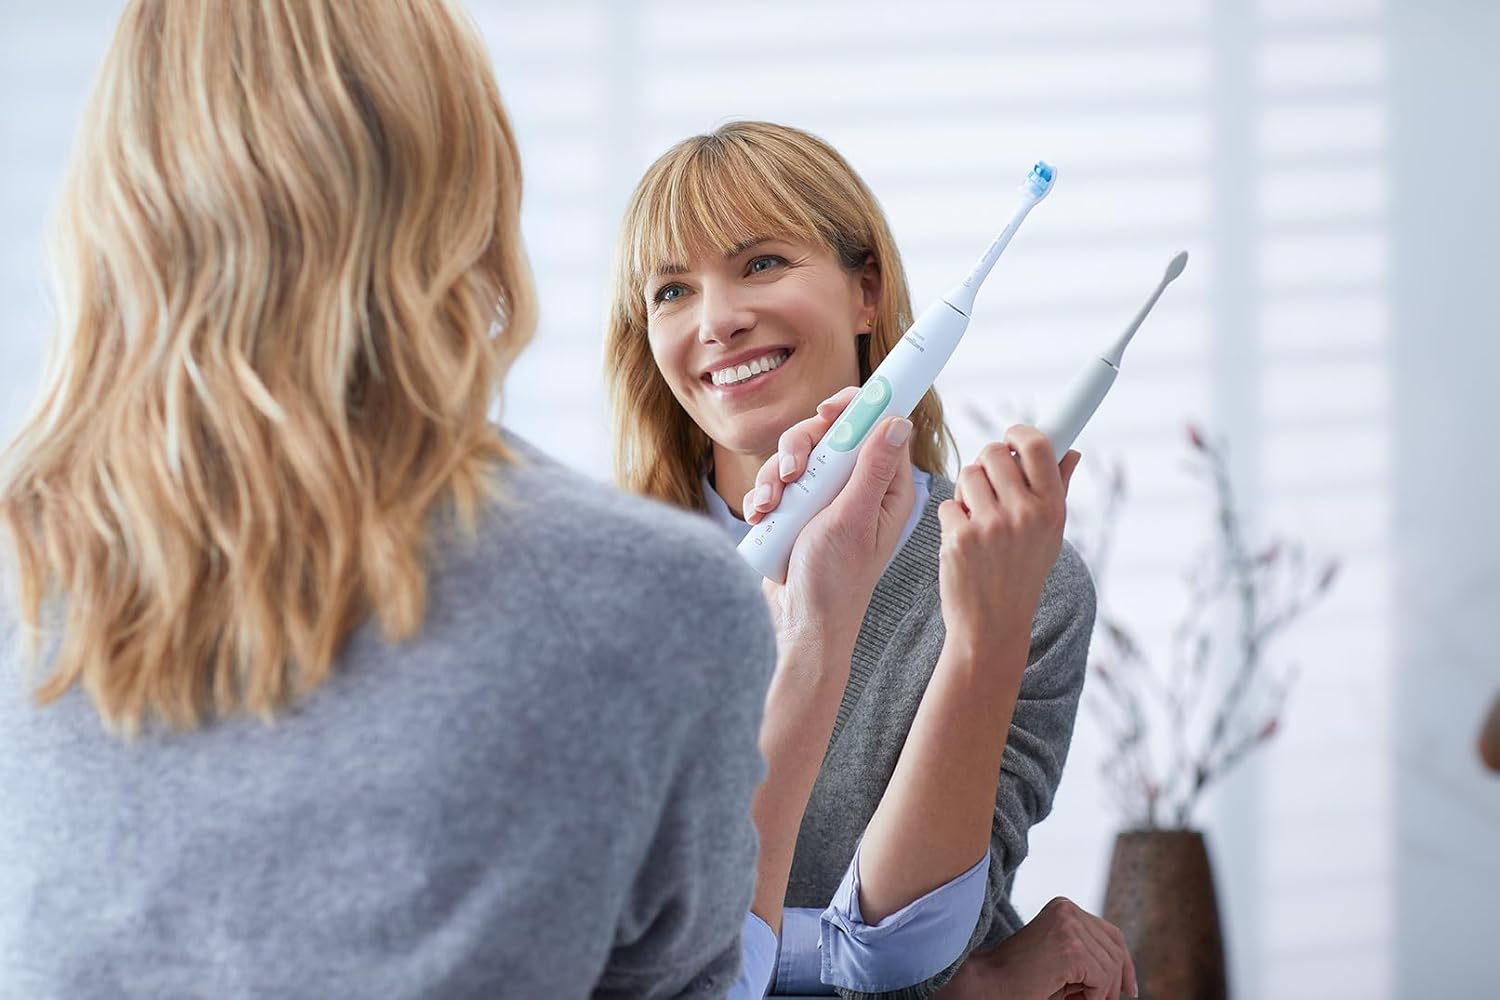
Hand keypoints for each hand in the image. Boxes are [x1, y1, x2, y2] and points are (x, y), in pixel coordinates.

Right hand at [748, 386, 913, 656]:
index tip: (828, 409)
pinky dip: (765, 495)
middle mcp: (857, 486)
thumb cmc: (836, 580)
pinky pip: (777, 481)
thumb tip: (897, 420)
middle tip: (793, 471)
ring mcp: (825, 497)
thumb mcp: (854, 519)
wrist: (798, 622)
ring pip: (796, 455)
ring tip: (771, 506)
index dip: (855, 409)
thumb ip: (872, 469)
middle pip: (829, 433)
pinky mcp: (797, 508)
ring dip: (776, 475)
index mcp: (885, 487)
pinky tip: (761, 516)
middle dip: (802, 447)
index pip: (878, 427)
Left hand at [937, 427, 1079, 662]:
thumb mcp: (1050, 535)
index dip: (1020, 432)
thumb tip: (1070, 451)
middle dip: (986, 463)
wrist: (993, 624)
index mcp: (1052, 509)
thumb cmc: (1022, 574)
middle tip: (988, 485)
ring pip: (967, 474)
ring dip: (967, 491)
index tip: (1011, 435)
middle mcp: (1025, 514)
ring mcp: (991, 526)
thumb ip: (1058, 489)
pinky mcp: (960, 538)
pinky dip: (952, 519)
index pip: (1037, 445)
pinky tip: (964, 541)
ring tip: (977, 518)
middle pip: (993, 452)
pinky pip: (947, 503)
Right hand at [937, 897, 1137, 999]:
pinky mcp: (1069, 947)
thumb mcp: (1064, 960)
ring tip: (1079, 999)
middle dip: (1116, 981)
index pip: (1111, 933)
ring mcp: (1068, 926)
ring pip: (1111, 966)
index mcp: (1065, 908)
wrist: (989, 984)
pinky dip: (1095, 996)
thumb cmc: (1023, 979)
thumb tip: (1127, 977)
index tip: (1129, 989)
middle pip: (1115, 948)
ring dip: (1103, 991)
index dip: (1125, 962)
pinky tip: (1074, 998)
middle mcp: (1068, 910)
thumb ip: (1089, 955)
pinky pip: (1102, 978)